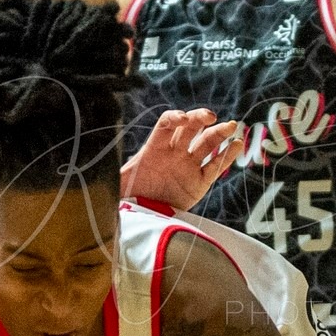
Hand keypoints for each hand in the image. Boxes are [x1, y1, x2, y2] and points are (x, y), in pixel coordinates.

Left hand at [120, 108, 239, 210]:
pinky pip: (215, 166)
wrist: (144, 219)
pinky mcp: (200, 182)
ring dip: (219, 133)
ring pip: (206, 143)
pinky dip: (227, 155)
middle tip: (210, 117)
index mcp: (155, 148)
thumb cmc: (128, 198)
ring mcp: (189, 165)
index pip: (166, 125)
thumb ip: (112, 172)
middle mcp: (174, 152)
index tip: (182, 118)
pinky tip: (236, 145)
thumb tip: (99, 168)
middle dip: (200, 118)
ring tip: (231, 126)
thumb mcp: (117, 182)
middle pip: (190, 127)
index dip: (175, 118)